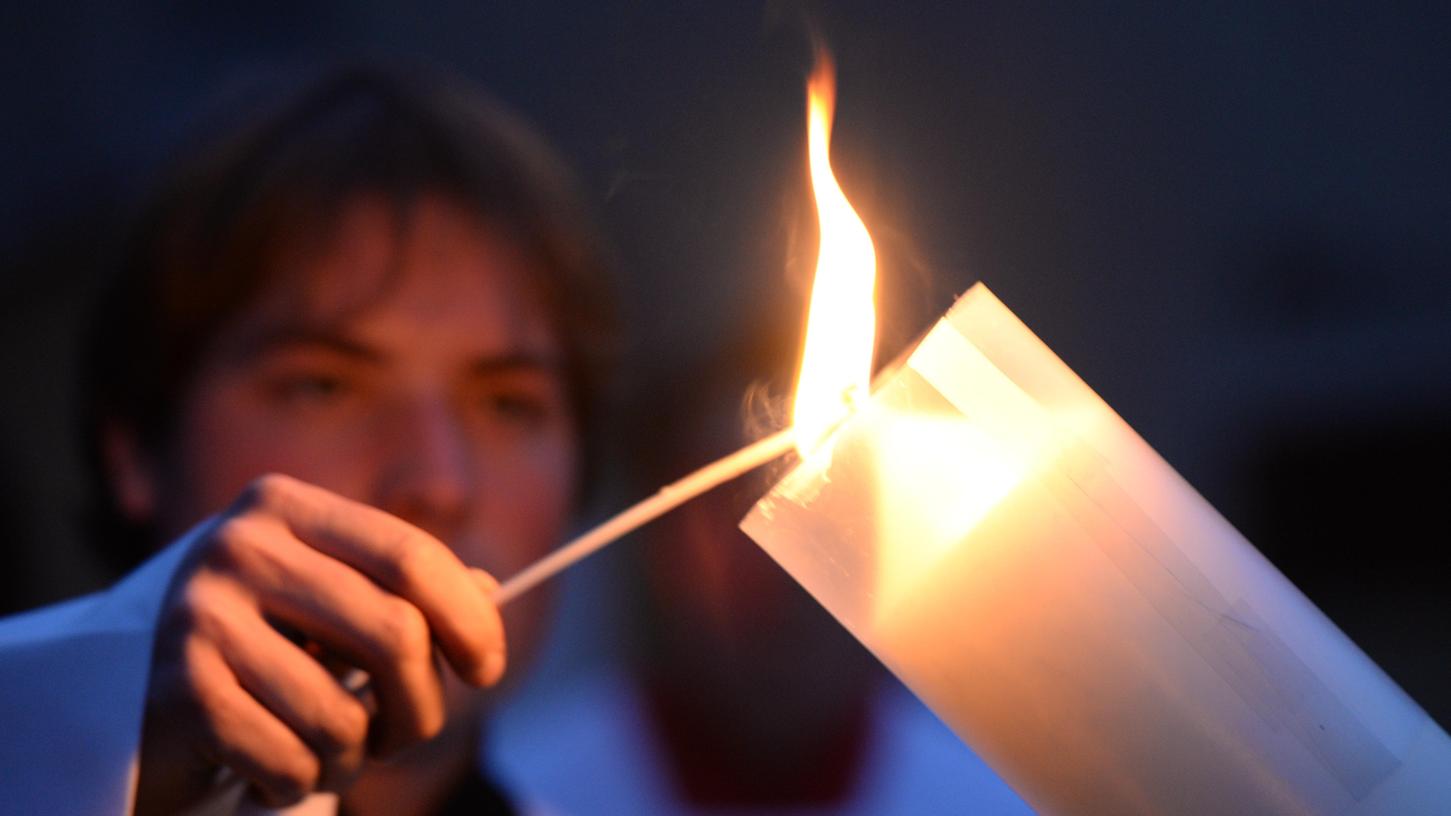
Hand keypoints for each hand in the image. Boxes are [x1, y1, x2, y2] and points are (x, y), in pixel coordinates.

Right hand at [135, 473, 505, 811]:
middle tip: (408, 733)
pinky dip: (298, 783)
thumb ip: (405, 593)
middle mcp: (239, 547)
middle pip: (395, 634)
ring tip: (326, 751)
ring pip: (344, 717)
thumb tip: (490, 593)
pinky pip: (290, 761)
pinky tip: (271, 766)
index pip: (411, 556)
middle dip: (422, 707)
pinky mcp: (177, 693)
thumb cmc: (263, 652)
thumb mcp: (332, 603)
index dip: (470, 620)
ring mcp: (200, 617)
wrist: (133, 706)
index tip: (488, 671)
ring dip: (353, 758)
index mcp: (285, 507)